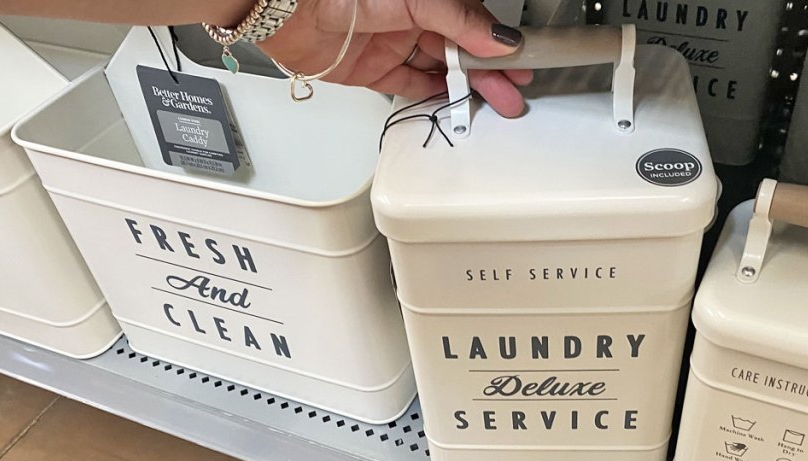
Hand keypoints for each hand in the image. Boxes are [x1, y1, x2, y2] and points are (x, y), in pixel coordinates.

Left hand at [258, 0, 532, 116]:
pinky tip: (450, 104)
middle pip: (460, 50)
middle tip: (511, 95)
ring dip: (464, 87)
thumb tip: (502, 39)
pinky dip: (430, 95)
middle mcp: (410, 17)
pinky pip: (408, 85)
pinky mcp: (370, 70)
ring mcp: (391, 43)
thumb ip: (461, 20)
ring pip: (438, 69)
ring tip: (488, 104)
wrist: (286, 7)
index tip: (521, 64)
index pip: (474, 24)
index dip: (498, 46)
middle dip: (488, 73)